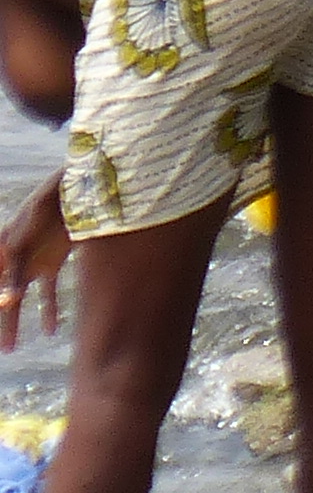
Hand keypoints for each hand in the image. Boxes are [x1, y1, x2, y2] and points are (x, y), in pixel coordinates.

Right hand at [0, 179, 67, 350]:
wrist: (79, 188)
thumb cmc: (52, 200)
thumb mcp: (32, 225)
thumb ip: (19, 258)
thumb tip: (10, 295)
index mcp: (5, 247)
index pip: (1, 277)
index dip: (3, 294)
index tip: (4, 308)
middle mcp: (15, 259)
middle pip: (3, 295)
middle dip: (2, 321)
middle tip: (2, 349)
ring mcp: (33, 263)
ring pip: (21, 299)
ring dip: (16, 323)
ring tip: (10, 349)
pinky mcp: (52, 264)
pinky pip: (48, 293)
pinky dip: (49, 311)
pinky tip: (51, 331)